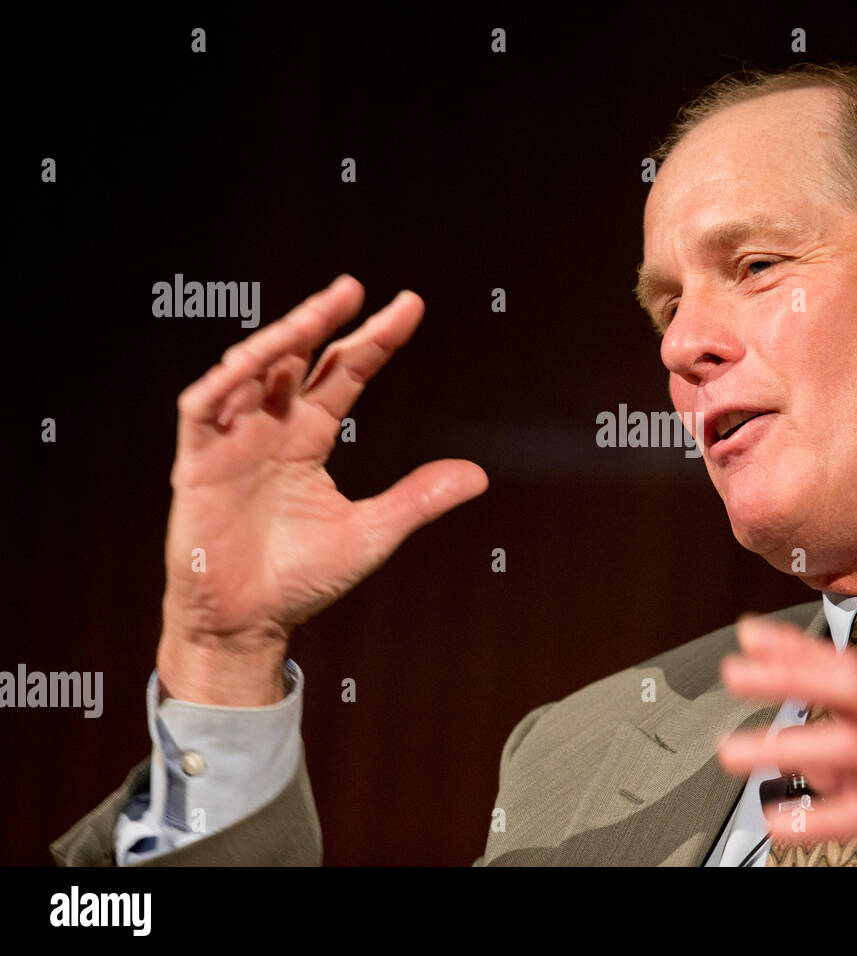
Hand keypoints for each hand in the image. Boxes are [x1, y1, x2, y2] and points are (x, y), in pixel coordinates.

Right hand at [157, 276, 487, 704]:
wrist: (248, 626)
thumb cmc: (301, 579)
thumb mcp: (372, 533)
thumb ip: (418, 498)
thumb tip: (479, 475)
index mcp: (309, 439)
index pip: (342, 373)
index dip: (372, 340)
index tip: (410, 306)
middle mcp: (270, 430)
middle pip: (295, 359)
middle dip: (320, 321)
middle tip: (353, 287)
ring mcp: (231, 443)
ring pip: (249, 372)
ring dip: (278, 340)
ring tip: (314, 314)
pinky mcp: (196, 466)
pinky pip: (202, 411)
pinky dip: (221, 385)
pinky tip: (249, 362)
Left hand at [716, 617, 856, 865]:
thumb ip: (850, 758)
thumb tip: (800, 748)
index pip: (845, 668)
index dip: (797, 648)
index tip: (750, 632)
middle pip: (847, 686)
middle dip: (789, 673)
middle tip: (734, 671)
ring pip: (849, 744)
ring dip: (787, 744)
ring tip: (733, 751)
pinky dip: (820, 816)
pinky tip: (782, 822)